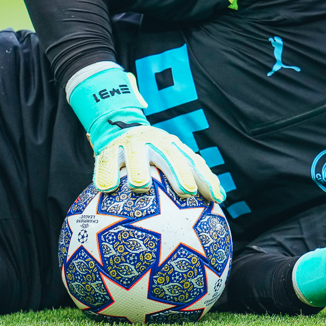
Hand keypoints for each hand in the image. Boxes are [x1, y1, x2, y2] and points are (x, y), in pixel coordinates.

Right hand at [93, 125, 225, 202]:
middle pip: (169, 156)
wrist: (118, 124)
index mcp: (173, 146)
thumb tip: (219, 201)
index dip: (206, 179)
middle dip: (179, 172)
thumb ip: (190, 175)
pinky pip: (106, 163)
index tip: (217, 199)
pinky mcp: (108, 149)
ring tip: (140, 186)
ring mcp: (131, 144)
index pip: (194, 162)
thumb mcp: (171, 156)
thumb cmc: (152, 153)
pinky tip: (107, 189)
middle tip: (187, 192)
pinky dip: (106, 174)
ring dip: (139, 170)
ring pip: (136, 156)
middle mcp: (155, 142)